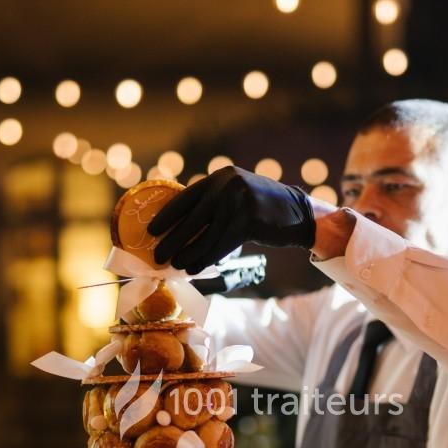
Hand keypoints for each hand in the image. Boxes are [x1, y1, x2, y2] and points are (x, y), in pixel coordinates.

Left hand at [147, 166, 315, 273]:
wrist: (297, 212)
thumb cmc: (261, 208)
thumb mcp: (236, 194)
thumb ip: (212, 202)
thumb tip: (179, 225)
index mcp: (220, 178)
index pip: (185, 197)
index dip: (166, 215)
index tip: (151, 230)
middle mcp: (227, 186)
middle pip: (192, 219)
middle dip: (172, 240)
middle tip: (158, 256)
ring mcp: (239, 203)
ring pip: (206, 237)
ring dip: (188, 254)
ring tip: (176, 266)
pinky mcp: (249, 222)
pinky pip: (221, 246)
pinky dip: (206, 259)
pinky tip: (195, 268)